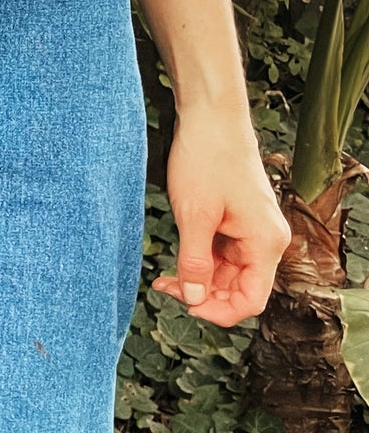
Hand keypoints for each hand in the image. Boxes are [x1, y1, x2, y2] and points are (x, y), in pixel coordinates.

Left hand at [149, 104, 290, 325]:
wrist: (211, 120)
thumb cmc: (207, 159)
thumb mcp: (195, 216)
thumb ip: (195, 262)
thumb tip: (195, 299)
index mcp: (266, 243)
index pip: (252, 300)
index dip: (219, 311)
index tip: (185, 304)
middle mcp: (267, 241)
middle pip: (240, 290)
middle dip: (203, 295)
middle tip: (166, 287)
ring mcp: (253, 232)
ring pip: (229, 275)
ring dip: (199, 281)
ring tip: (165, 278)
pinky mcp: (239, 223)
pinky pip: (223, 256)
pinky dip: (200, 263)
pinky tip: (176, 263)